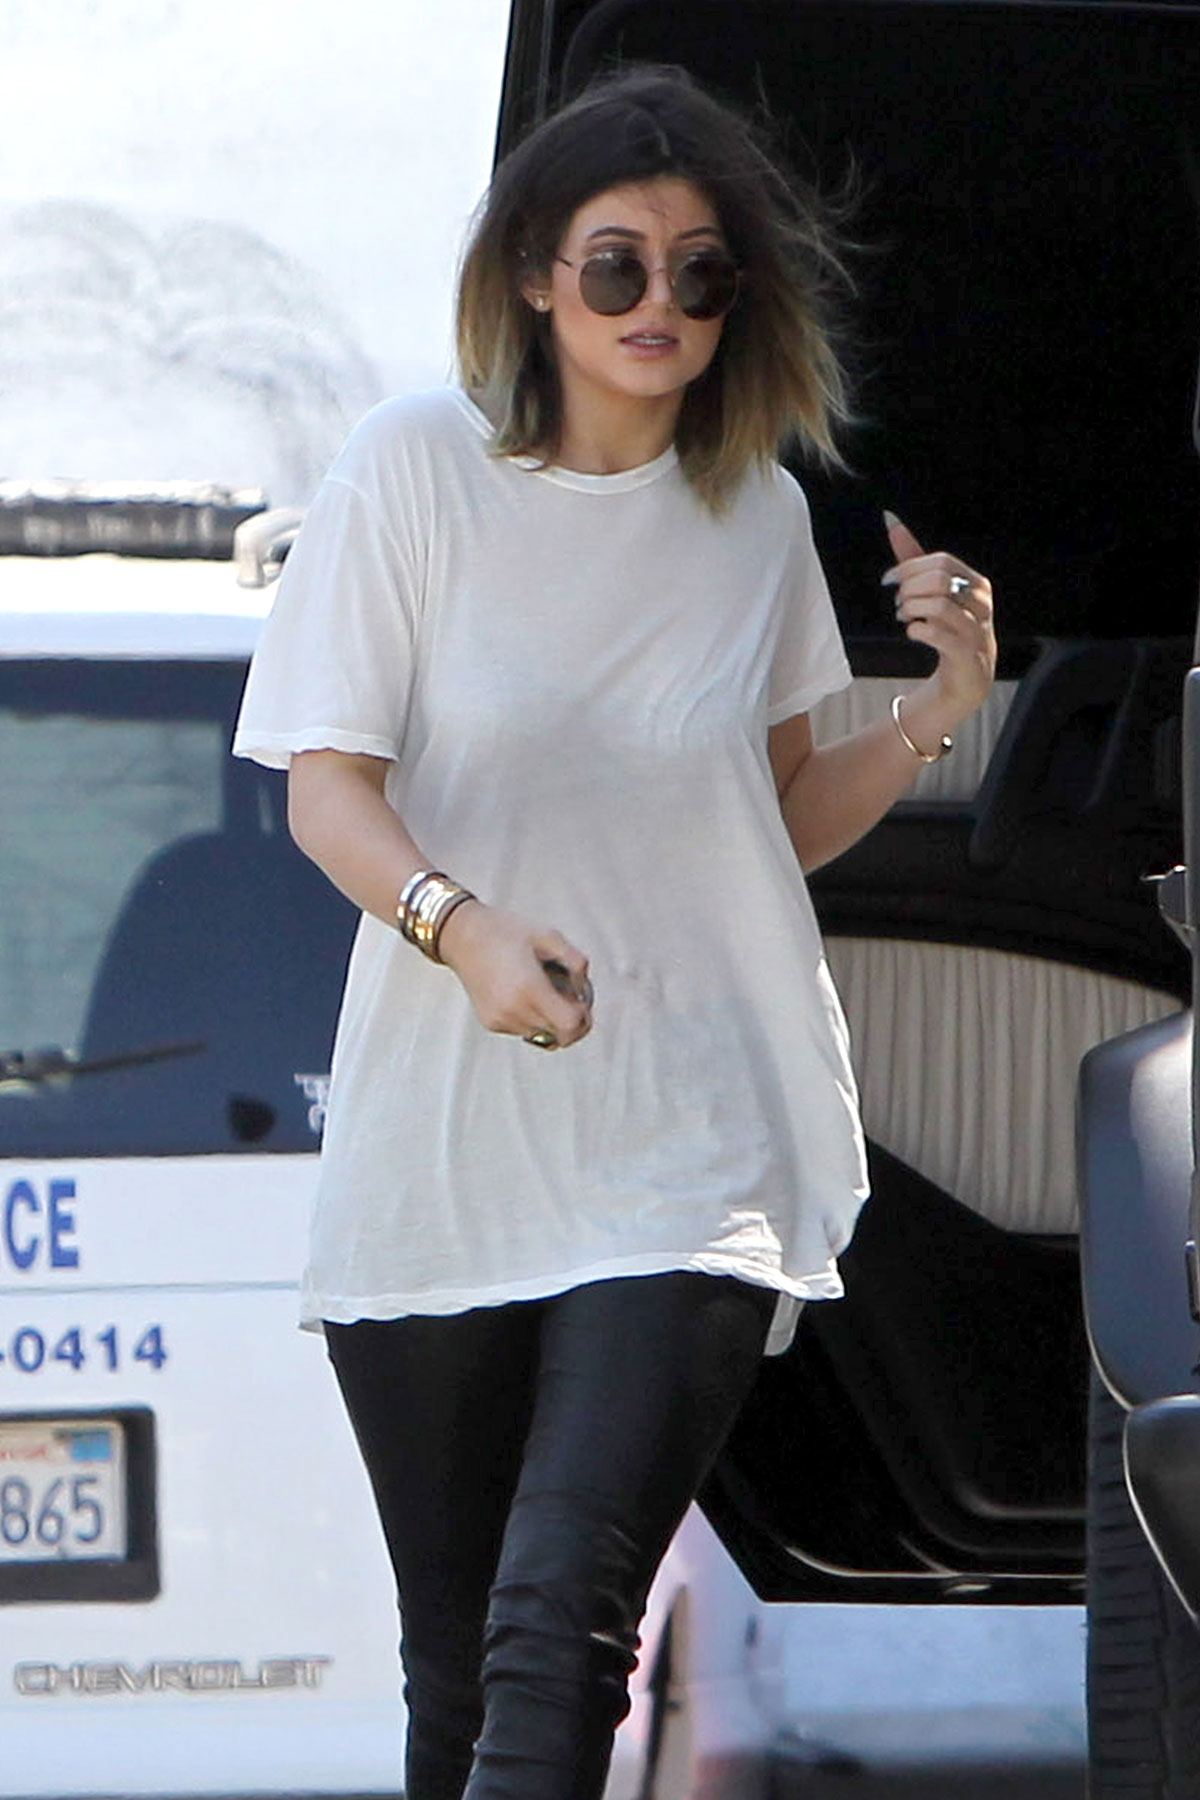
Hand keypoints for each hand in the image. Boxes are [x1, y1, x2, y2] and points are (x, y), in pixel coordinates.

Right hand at [436, 901, 592, 1048]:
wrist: (462, 936)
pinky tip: (524, 993)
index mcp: (530, 989)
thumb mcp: (549, 935)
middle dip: (572, 1021)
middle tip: (569, 997)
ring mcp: (501, 1020)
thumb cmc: (507, 932)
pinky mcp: (491, 1023)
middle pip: (560, 1036)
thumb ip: (577, 962)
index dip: (583, 1018)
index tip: (581, 1002)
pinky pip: (524, 1030)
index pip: (570, 1026)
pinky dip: (532, 1018)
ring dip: (551, 1020)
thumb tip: (583, 990)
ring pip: (543, 1035)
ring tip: (544, 990)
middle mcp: (514, 1010)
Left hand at [882, 513, 996, 736]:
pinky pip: (938, 634)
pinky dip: (917, 630)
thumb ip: (914, 559)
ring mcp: (977, 629)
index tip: (889, 580)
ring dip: (911, 609)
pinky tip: (912, 632)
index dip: (910, 567)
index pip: (942, 562)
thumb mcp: (933, 590)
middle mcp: (982, 603)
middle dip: (910, 589)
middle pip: (940, 580)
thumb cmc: (949, 629)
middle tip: (898, 603)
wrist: (967, 678)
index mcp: (975, 583)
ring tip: (904, 617)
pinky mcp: (966, 653)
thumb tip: (891, 521)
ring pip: (938, 605)